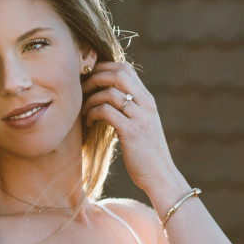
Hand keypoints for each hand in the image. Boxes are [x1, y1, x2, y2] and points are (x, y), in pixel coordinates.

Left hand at [81, 61, 185, 197]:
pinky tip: (88, 122)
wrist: (161, 176)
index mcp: (148, 100)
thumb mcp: (142, 125)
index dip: (104, 67)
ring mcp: (140, 117)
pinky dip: (92, 113)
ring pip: (110, 92)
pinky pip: (106, 111)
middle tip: (83, 90)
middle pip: (118, 74)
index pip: (126, 69)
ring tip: (84, 110)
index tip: (89, 78)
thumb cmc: (146, 153)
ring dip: (90, 99)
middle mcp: (146, 105)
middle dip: (95, 77)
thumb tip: (107, 96)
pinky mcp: (131, 132)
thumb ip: (130, 108)